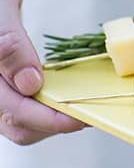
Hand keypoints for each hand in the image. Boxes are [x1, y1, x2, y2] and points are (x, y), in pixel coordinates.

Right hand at [0, 0, 84, 144]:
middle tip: (92, 110)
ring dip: (52, 113)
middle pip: (18, 123)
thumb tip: (31, 85)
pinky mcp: (4, 71)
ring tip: (84, 101)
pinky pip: (25, 95)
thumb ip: (9, 44)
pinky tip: (69, 87)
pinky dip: (48, 97)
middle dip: (54, 122)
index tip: (82, 117)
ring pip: (21, 114)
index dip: (49, 120)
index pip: (14, 113)